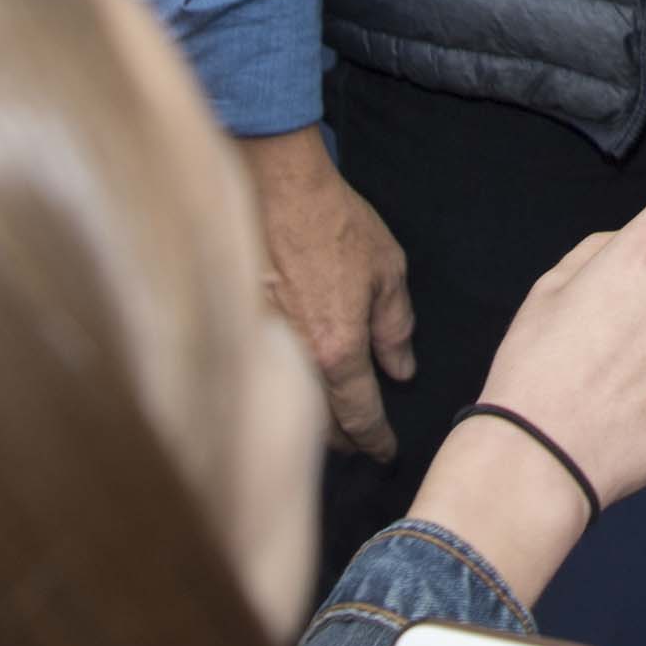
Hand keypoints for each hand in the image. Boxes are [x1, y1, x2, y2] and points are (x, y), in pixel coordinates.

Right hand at [241, 127, 415, 460]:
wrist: (278, 191)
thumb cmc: (337, 226)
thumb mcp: (387, 271)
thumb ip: (395, 328)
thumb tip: (401, 370)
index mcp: (338, 350)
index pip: (360, 414)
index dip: (376, 440)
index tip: (386, 453)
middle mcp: (298, 361)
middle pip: (321, 424)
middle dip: (345, 441)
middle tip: (364, 445)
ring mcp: (265, 348)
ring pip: (293, 406)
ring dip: (315, 424)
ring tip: (335, 430)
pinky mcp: (243, 330)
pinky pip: (271, 378)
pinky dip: (289, 393)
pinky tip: (300, 390)